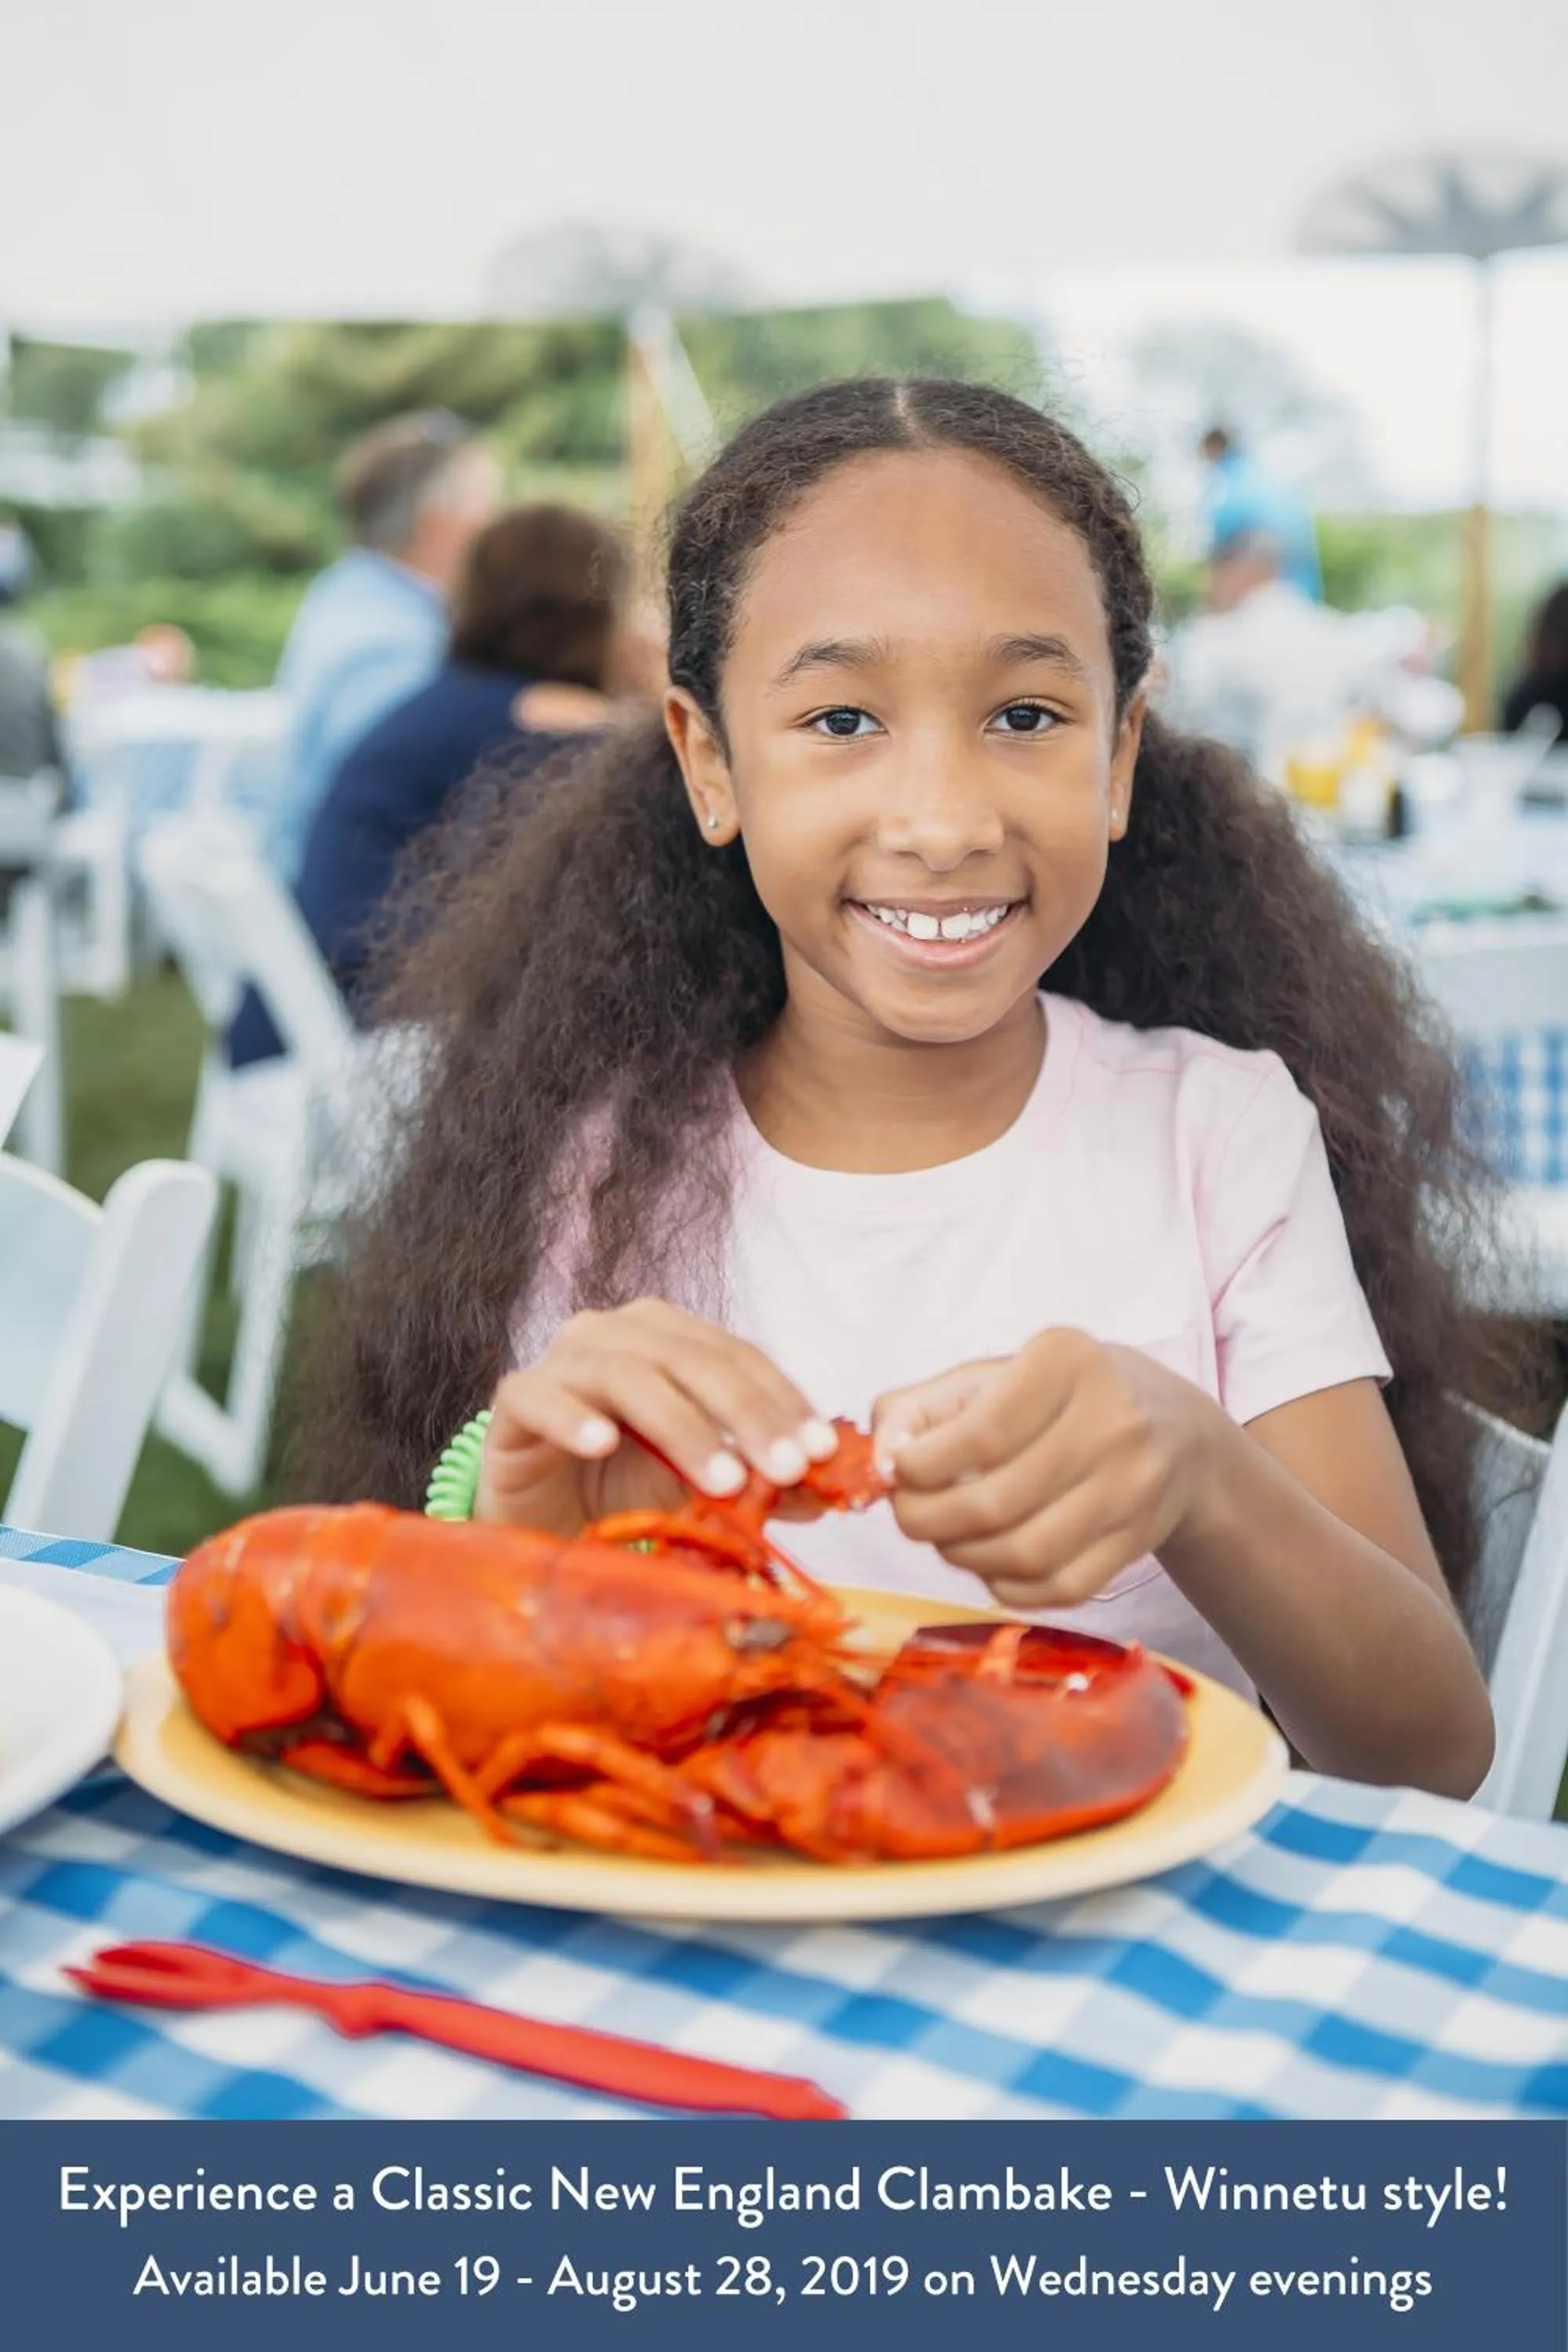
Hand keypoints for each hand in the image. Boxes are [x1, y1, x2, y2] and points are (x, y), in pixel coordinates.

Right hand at [475, 1300, 839, 1533]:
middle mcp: (615, 1334)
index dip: (782, 1400)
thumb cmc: (623, 1487)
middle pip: (690, 1359)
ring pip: (626, 1375)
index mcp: (669, 1337)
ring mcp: (561, 1361)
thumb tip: (828, 1490)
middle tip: (784, 1470)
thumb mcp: (699, 1482)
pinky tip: (603, 1446)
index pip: (737, 1356)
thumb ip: (759, 1478)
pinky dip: (573, 1419)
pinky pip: (539, 1397)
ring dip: (681, 1427)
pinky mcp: (513, 1399)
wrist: (541, 1517)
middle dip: (746, 1414)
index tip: (819, 1452)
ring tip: (722, 1481)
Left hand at [872, 1330, 1219, 1612]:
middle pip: (995, 1502)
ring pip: (1026, 1554)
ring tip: (949, 1538)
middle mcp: (1112, 1420)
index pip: (980, 1434)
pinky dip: (1009, 1587)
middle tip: (910, 1515)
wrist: (1173, 1428)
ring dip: (965, 1558)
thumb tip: (881, 1463)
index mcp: (1068, 1361)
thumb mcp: (991, 1376)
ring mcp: (1133, 1486)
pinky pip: (1060, 1587)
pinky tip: (992, 1564)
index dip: (921, 1466)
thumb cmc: (1057, 1397)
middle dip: (929, 1520)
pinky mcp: (1140, 1539)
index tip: (898, 1472)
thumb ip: (918, 1409)